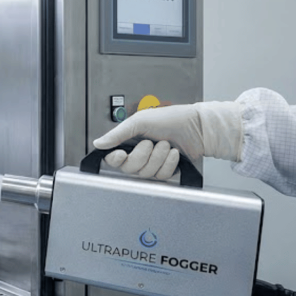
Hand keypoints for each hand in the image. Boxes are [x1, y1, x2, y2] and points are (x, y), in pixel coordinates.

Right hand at [93, 102, 242, 178]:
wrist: (197, 127)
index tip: (120, 154)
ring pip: (146, 173)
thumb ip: (117, 134)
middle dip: (142, 156)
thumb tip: (98, 144)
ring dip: (158, 158)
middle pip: (129, 168)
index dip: (114, 159)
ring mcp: (152, 164)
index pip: (112, 159)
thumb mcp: (140, 121)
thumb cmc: (171, 119)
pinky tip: (174, 153)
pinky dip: (169, 164)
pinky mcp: (166, 171)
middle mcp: (139, 154)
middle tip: (151, 143)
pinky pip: (162, 176)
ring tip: (166, 144)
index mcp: (129, 142)